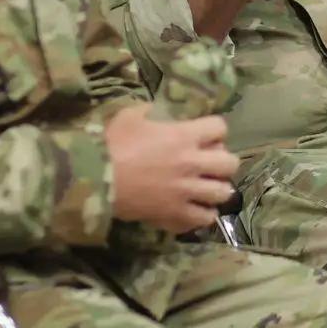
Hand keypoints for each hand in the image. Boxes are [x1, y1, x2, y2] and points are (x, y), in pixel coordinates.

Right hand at [103, 105, 239, 233]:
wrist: (96, 178)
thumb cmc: (113, 144)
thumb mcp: (129, 117)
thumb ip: (146, 111)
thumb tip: (152, 109)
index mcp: (184, 136)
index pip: (219, 127)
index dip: (215, 131)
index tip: (206, 136)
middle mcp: (192, 163)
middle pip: (230, 163)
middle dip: (224, 163)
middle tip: (212, 165)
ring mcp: (186, 191)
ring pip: (222, 193)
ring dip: (217, 190)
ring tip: (208, 189)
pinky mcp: (175, 214)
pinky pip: (202, 219)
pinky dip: (202, 215)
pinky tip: (196, 211)